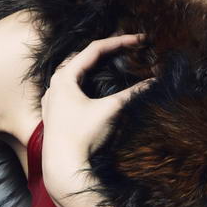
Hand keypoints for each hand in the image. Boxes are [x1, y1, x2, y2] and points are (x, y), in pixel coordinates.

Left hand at [40, 32, 154, 205]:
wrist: (63, 166)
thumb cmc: (83, 136)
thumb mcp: (111, 110)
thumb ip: (132, 93)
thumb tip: (154, 82)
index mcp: (64, 77)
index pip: (94, 49)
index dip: (119, 42)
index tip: (139, 40)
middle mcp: (54, 84)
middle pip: (82, 57)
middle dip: (106, 50)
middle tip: (127, 47)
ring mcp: (52, 98)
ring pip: (74, 72)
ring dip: (93, 65)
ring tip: (112, 61)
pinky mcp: (54, 112)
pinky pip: (70, 87)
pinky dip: (85, 80)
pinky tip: (93, 85)